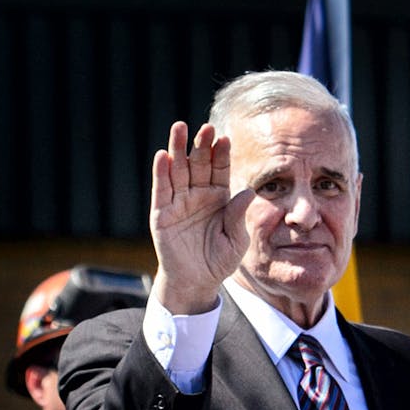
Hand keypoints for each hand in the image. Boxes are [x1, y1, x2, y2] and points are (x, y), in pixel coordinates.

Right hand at [148, 121, 250, 313]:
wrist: (196, 282)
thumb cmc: (219, 261)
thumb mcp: (236, 241)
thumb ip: (239, 217)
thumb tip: (248, 192)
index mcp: (219, 197)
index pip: (220, 169)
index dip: (221, 154)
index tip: (225, 138)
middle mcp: (198, 194)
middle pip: (199, 163)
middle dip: (201, 145)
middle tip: (205, 128)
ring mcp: (178, 202)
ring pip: (178, 170)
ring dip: (178, 149)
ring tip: (179, 128)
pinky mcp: (162, 214)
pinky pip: (161, 190)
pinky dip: (161, 173)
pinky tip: (162, 156)